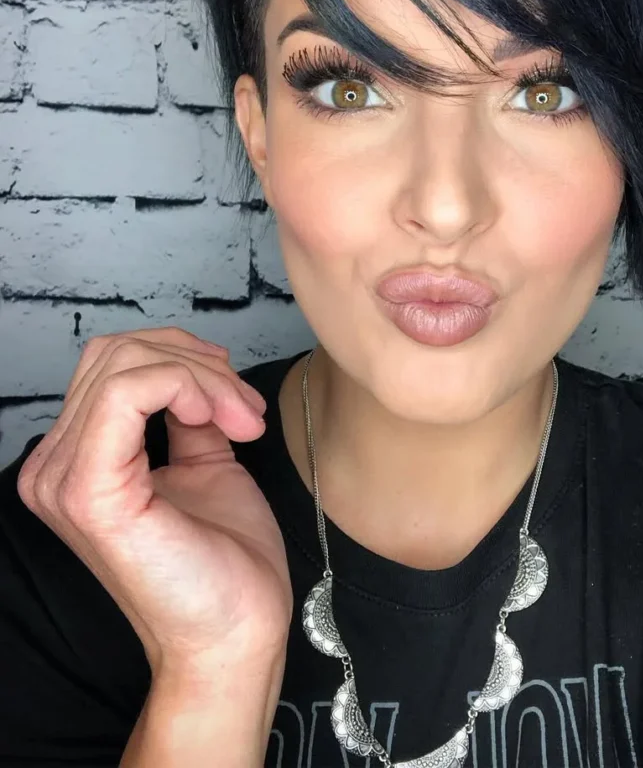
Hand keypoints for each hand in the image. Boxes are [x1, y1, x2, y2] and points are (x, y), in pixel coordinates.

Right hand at [16, 327, 292, 673]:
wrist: (235, 632)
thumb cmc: (222, 560)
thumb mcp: (205, 464)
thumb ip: (187, 417)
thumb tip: (196, 376)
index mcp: (77, 462)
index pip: (112, 363)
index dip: (184, 360)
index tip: (238, 401)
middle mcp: (55, 469)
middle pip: (115, 353)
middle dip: (196, 363)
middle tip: (244, 408)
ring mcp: (64, 480)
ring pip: (125, 363)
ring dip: (202, 376)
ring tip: (242, 418)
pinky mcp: (90, 492)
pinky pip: (126, 392)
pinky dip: (186, 386)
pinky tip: (221, 419)